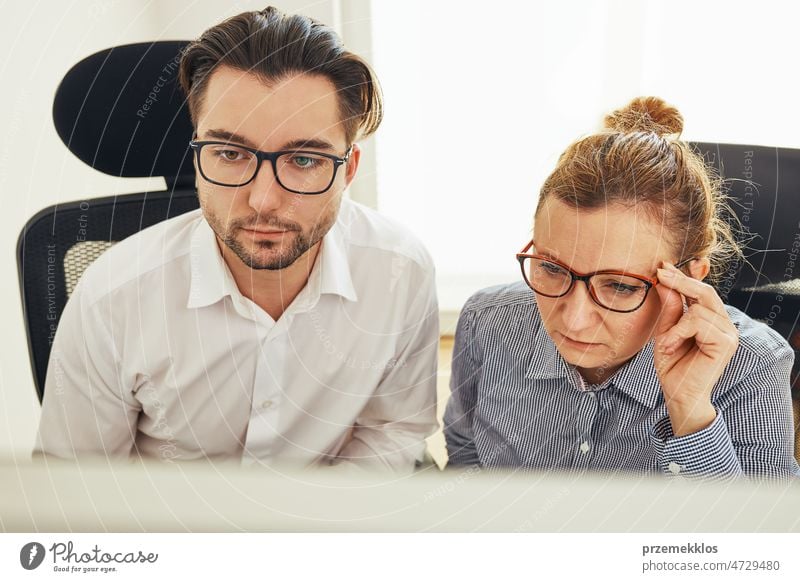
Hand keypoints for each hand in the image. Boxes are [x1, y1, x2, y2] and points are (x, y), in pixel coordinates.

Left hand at [653, 262, 738, 435]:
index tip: (663, 266)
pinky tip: (671, 347)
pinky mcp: (726, 342)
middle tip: (660, 274)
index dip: (683, 277)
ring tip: (666, 343)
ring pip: (699, 307)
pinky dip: (679, 332)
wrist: (679, 394)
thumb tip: (665, 281)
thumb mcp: (665, 332)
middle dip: (681, 281)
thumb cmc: (673, 366)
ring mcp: (729, 333)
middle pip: (705, 291)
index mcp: (712, 320)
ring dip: (675, 324)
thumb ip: (669, 309)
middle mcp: (724, 324)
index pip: (701, 291)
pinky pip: (698, 322)